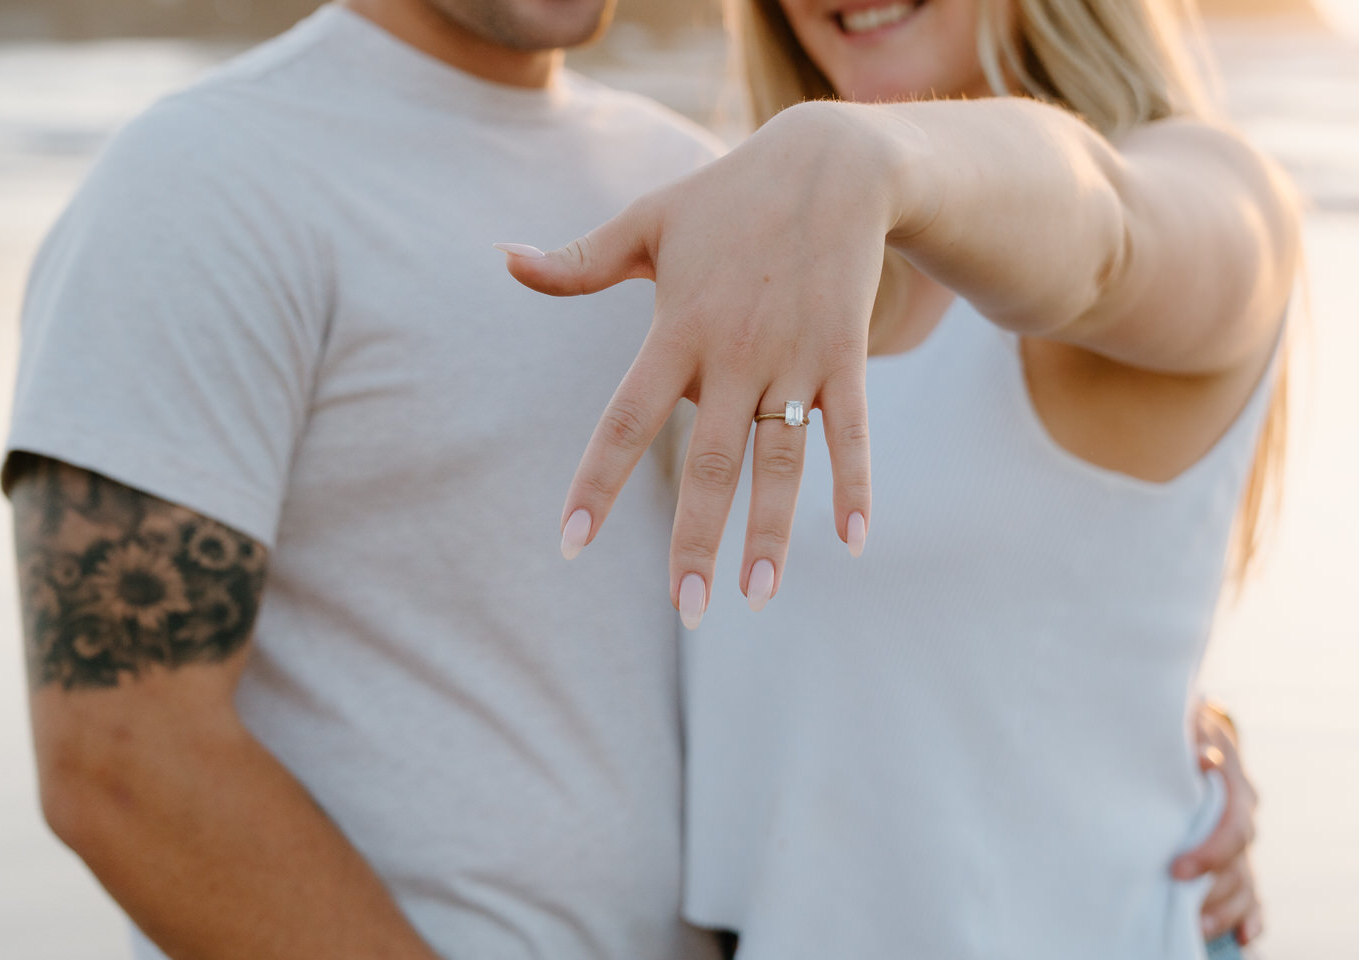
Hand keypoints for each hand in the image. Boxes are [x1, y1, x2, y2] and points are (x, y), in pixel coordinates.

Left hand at [499, 103, 900, 624]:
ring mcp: (795, 359)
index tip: (570, 545)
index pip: (626, 419)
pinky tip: (853, 542)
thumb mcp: (647, 223)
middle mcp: (736, 354)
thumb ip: (578, 261)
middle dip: (697, 540)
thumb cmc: (727, 197)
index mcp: (677, 329)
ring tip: (756, 597)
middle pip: (711, 461)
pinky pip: (852, 431)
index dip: (598, 483)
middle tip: (685, 610)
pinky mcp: (845, 356)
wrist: (832, 162)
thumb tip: (502, 261)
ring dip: (772, 532)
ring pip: (781, 460)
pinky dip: (855, 484)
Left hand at [1172, 703, 1263, 944]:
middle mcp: (1243, 817)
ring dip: (1223, 909)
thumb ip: (1189, 739)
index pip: (1234, 827)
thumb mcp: (1181, 725)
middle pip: (1238, 863)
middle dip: (1210, 888)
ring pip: (1243, 883)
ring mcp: (1240, 842)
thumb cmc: (1176, 729)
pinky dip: (1249, 918)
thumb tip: (1204, 757)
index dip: (1210, 852)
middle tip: (1180, 907)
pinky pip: (1251, 895)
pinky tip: (1241, 938)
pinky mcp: (1234, 860)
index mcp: (1234, 786)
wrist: (1188, 730)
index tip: (1177, 871)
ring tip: (1197, 928)